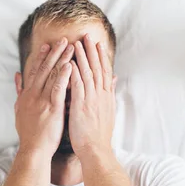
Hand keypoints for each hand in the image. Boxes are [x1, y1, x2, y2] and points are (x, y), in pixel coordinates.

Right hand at [15, 38, 73, 158]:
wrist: (33, 149)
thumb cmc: (29, 133)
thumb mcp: (19, 110)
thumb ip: (19, 91)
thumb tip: (17, 76)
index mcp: (27, 95)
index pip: (34, 72)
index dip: (41, 57)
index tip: (47, 45)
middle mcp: (34, 95)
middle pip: (44, 69)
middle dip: (53, 53)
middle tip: (62, 39)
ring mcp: (42, 101)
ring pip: (52, 76)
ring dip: (62, 59)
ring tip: (70, 47)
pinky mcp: (52, 109)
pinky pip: (59, 89)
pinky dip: (64, 76)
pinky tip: (70, 65)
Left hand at [69, 34, 116, 157]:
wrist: (96, 150)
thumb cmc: (98, 136)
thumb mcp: (108, 112)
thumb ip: (109, 95)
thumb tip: (114, 81)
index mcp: (106, 97)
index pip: (105, 72)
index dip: (101, 57)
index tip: (98, 44)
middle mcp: (100, 96)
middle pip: (97, 68)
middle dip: (92, 51)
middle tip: (87, 35)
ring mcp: (91, 100)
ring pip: (87, 74)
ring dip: (82, 57)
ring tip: (77, 43)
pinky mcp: (81, 106)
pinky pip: (78, 86)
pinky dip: (74, 73)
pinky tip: (70, 62)